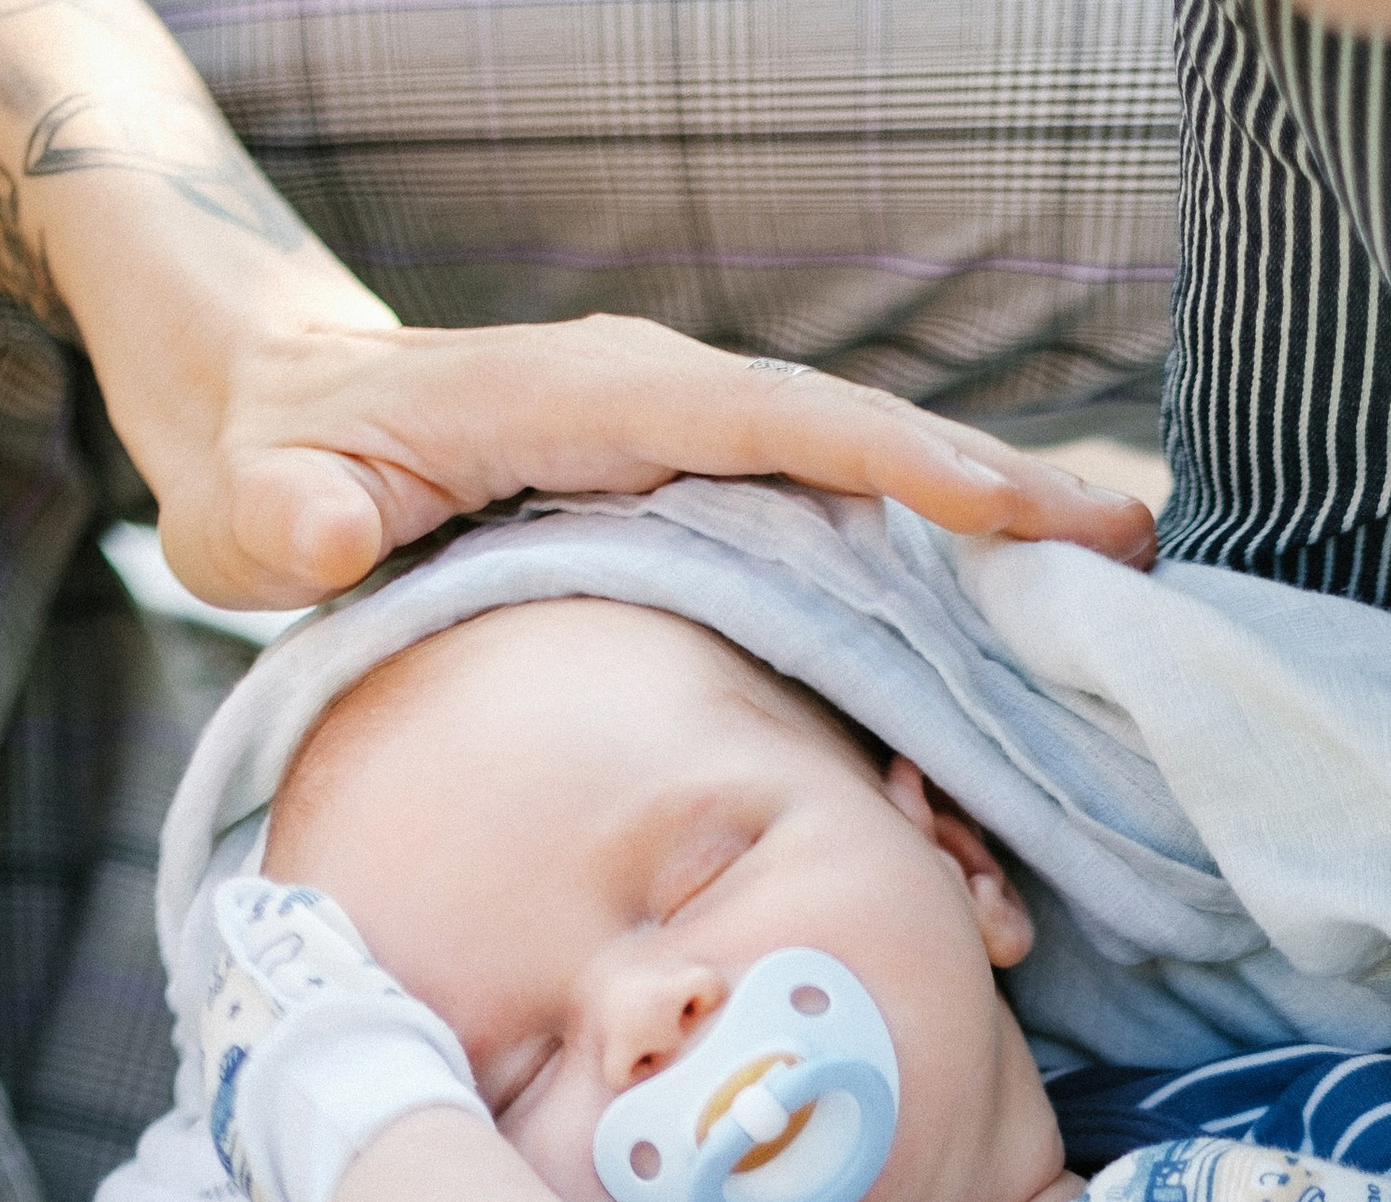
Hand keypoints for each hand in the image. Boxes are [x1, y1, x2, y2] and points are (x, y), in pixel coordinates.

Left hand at [133, 314, 1158, 617]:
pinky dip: (928, 562)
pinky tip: (1016, 616)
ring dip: (991, 530)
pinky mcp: (700, 496)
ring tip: (1125, 575)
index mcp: (588, 397)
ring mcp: (690, 448)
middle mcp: (664, 405)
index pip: (767, 422)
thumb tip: (326, 525)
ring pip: (865, 482)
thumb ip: (291, 514)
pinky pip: (833, 522)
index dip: (887, 463)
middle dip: (1001, 494)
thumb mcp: (252, 500)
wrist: (271, 425)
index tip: (1005, 509)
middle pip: (860, 443)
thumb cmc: (266, 468)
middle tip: (1138, 546)